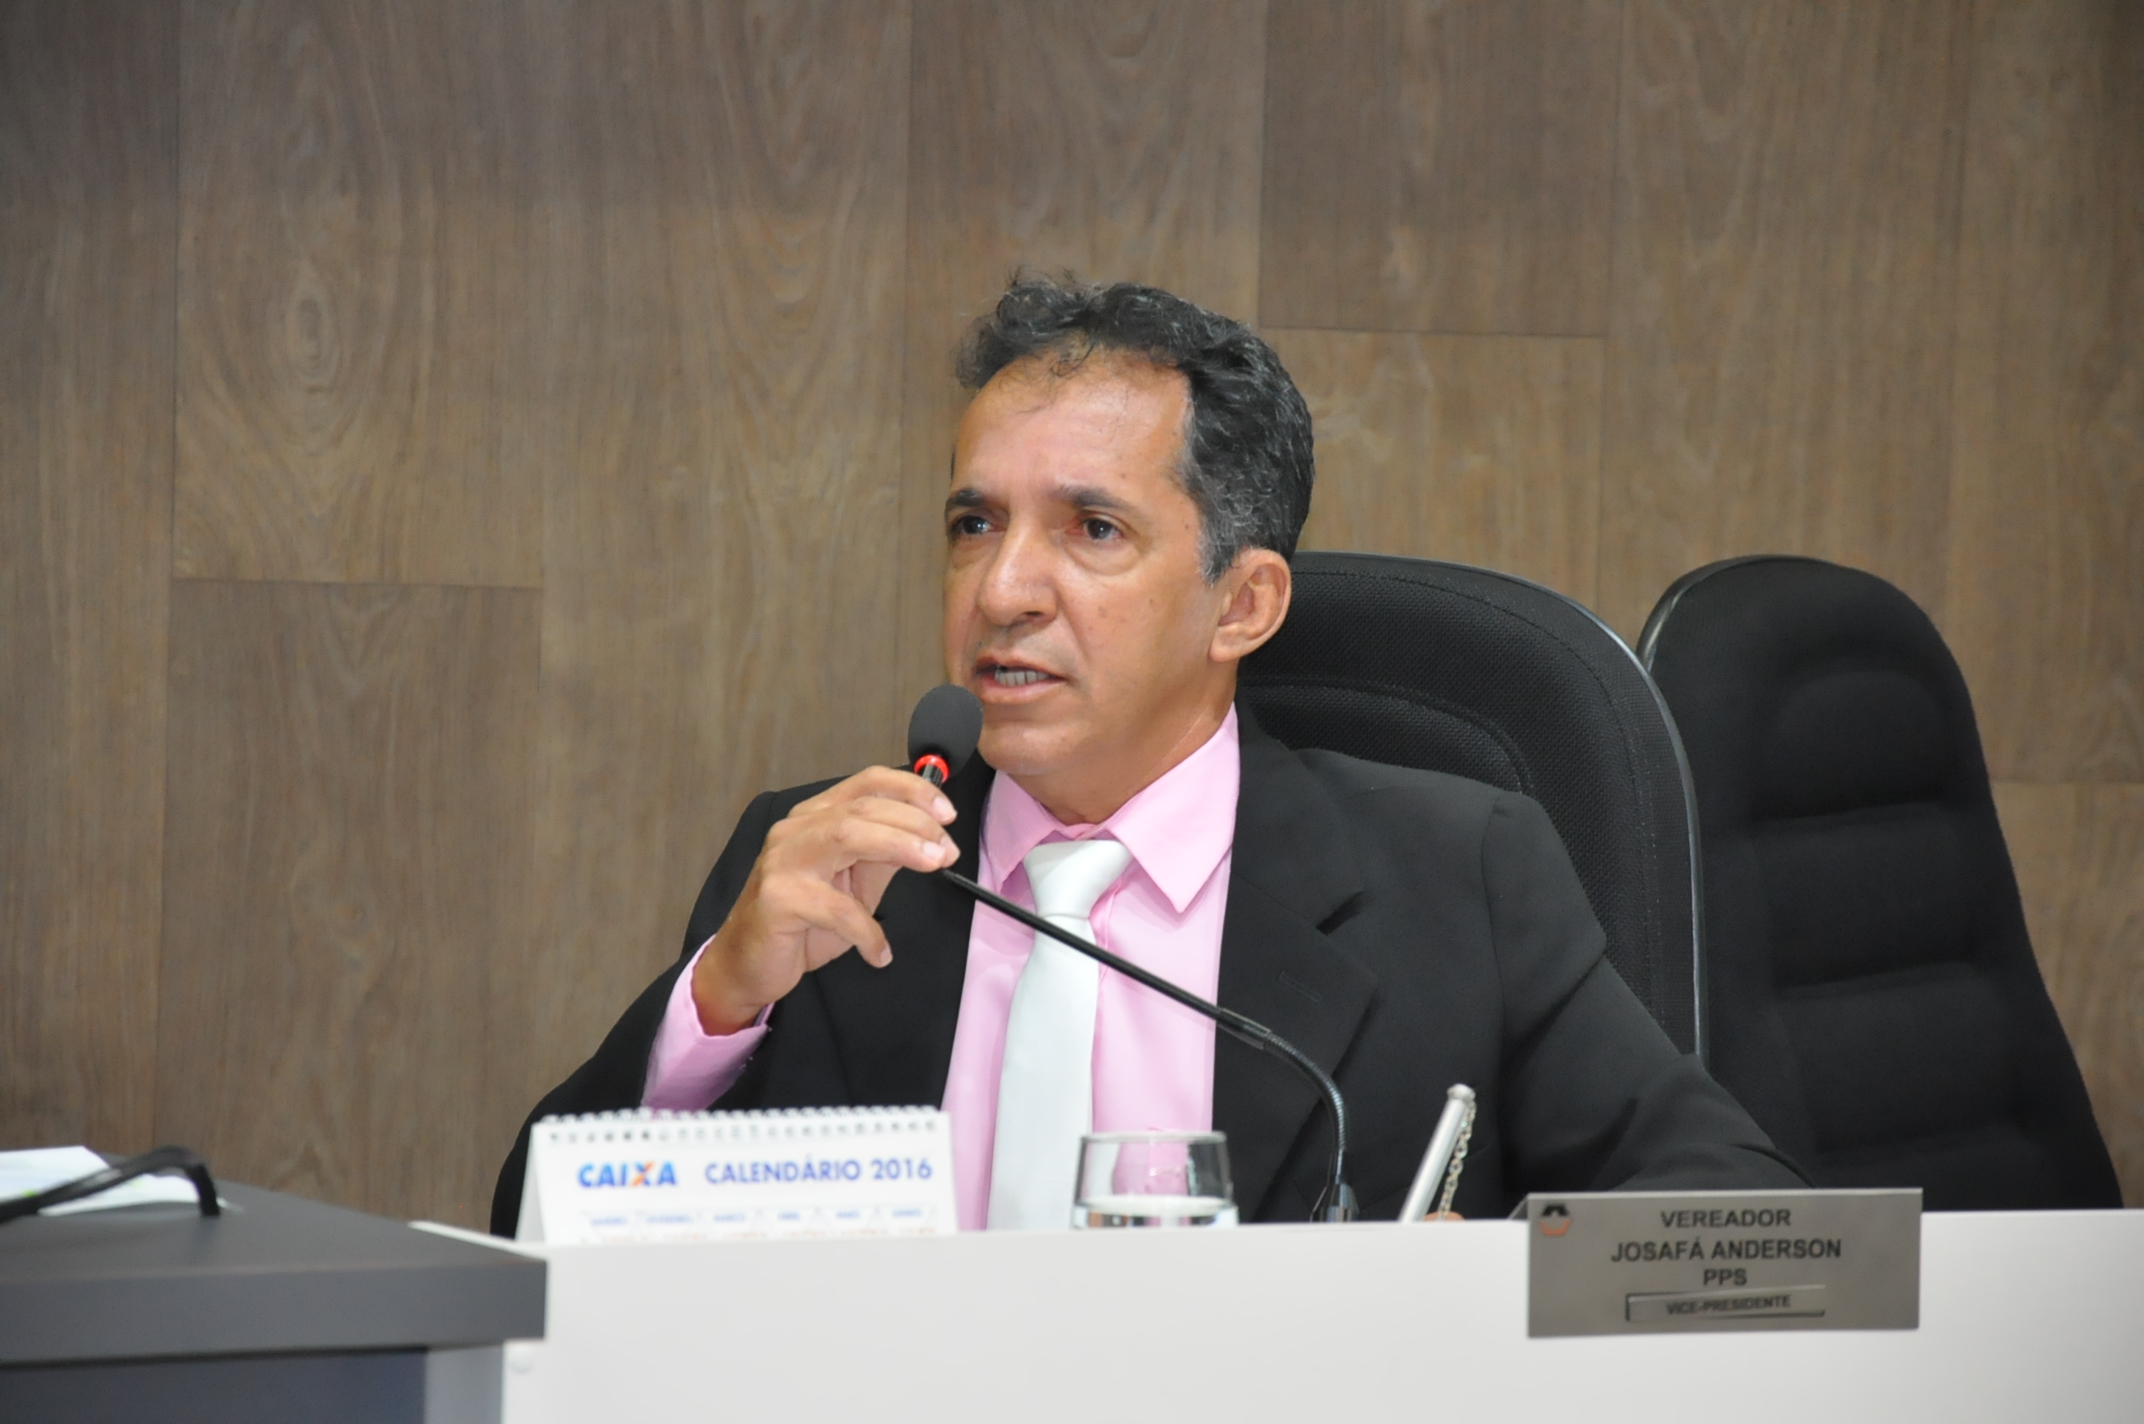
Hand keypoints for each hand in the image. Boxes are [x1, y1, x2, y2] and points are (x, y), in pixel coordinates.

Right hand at [691, 767, 959, 1033]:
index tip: (947, 812)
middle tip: (948, 850)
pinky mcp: (777, 899)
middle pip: (862, 807)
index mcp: (816, 817)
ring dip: (899, 846)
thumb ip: (884, 857)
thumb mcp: (854, 886)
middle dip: (914, 822)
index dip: (911, 790)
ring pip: (847, 836)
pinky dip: (868, 932)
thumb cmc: (802, 922)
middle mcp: (796, 830)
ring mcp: (783, 861)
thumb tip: (930, 837)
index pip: (867, 782)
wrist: (748, 963)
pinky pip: (836, 909)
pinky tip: (881, 953)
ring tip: (934, 866)